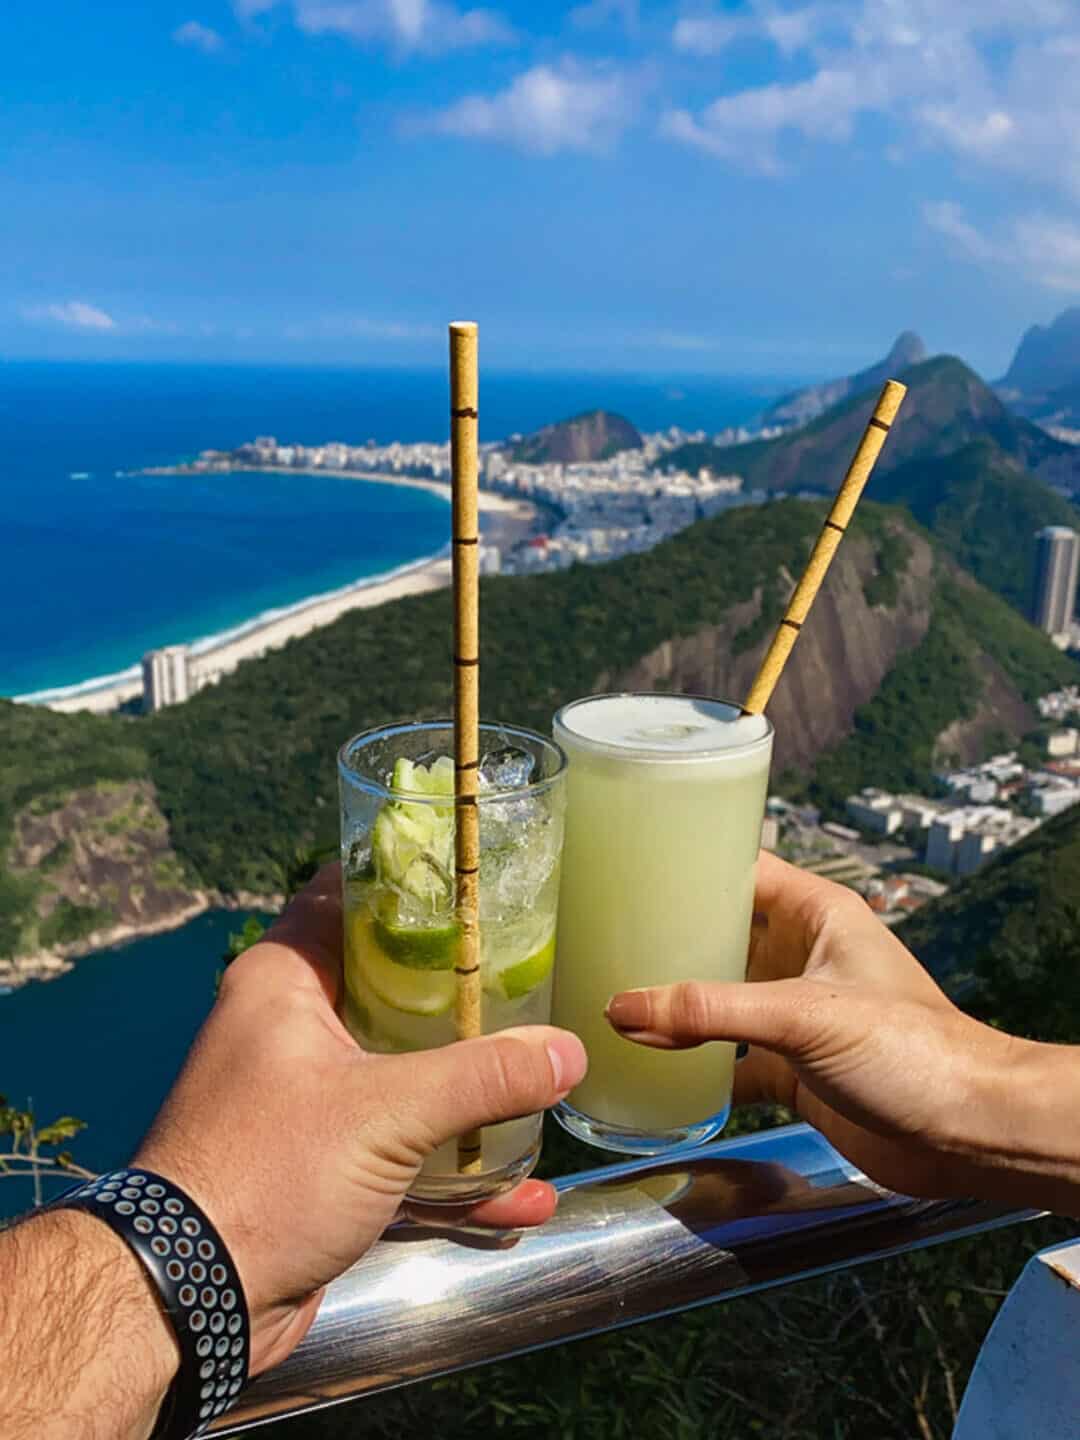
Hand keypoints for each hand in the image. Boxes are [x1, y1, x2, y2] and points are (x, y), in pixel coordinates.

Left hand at [135, 864, 586, 1375]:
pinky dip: (457, 1175)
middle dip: (466, 997)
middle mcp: (290, 1028)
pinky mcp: (322, 1169)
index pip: (350, 896)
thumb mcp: (388, 1111)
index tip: (482, 880)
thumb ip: (483, 1076)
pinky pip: (403, 1154)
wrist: (190, 1301)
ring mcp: (306, 1101)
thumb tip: (570, 1051)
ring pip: (404, 1077)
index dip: (412, 883)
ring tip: (544, 1096)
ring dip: (472, 1098)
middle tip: (537, 982)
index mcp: (285, 981)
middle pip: (393, 989)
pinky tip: (523, 1201)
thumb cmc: (273, 1170)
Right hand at [606, 851, 1075, 1210]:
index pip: (743, 870)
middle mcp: (803, 957)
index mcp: (817, 915)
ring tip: (609, 996)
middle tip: (601, 936)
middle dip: (669, 939)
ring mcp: (797, 1015)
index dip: (691, 865)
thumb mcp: (804, 1015)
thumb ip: (712, 1010)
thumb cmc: (913, 1050)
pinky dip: (694, 1069)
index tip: (631, 865)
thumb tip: (623, 1007)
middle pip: (722, 935)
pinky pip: (731, 1062)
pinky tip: (649, 1071)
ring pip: (721, 1000)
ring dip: (676, 1005)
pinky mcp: (795, 1070)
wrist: (968, 1134)